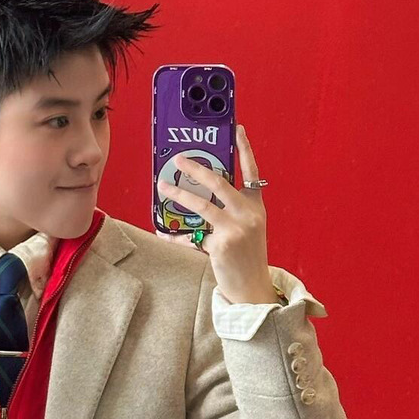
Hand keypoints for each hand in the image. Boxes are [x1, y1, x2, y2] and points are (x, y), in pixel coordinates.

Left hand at [157, 123, 274, 304]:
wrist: (253, 289)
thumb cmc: (247, 257)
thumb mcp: (247, 229)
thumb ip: (230, 211)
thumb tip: (198, 195)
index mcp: (255, 207)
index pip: (252, 172)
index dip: (245, 149)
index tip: (237, 129)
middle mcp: (248, 214)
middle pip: (220, 183)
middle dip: (196, 169)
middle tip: (179, 159)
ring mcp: (235, 229)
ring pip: (201, 205)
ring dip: (178, 194)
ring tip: (163, 186)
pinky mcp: (221, 245)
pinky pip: (192, 235)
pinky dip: (176, 235)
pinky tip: (164, 232)